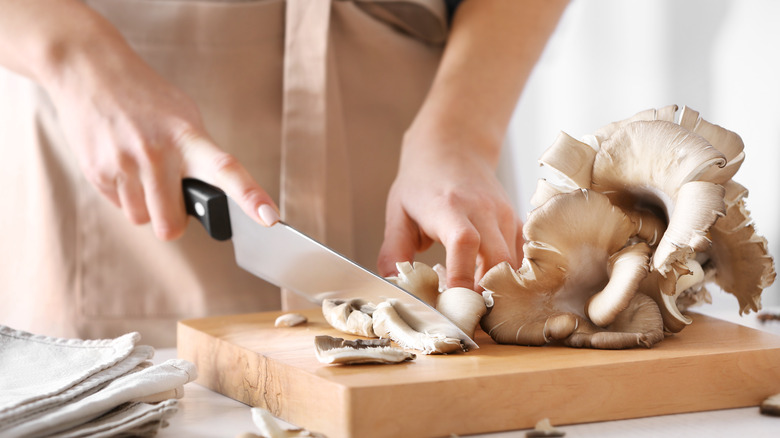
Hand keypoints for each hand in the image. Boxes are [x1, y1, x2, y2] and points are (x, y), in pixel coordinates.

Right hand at [39, 13, 278, 239]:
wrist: (88, 69)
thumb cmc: (146, 98)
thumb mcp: (183, 117)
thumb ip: (200, 157)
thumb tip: (215, 198)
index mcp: (188, 137)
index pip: (226, 170)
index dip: (249, 196)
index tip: (269, 217)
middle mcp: (157, 153)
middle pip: (170, 225)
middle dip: (173, 219)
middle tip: (172, 193)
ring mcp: (124, 164)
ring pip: (143, 220)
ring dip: (147, 205)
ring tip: (142, 170)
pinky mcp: (96, 171)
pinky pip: (119, 207)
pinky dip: (125, 195)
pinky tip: (122, 165)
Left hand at [377, 126, 522, 289]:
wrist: (454, 146)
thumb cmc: (422, 182)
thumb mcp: (398, 213)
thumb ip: (394, 251)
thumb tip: (394, 286)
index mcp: (448, 207)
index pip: (464, 242)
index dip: (462, 276)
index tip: (454, 305)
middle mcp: (483, 209)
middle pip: (497, 259)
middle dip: (484, 292)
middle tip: (464, 315)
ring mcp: (504, 214)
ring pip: (513, 263)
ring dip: (496, 288)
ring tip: (473, 302)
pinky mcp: (516, 221)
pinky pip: (521, 257)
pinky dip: (508, 277)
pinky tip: (489, 285)